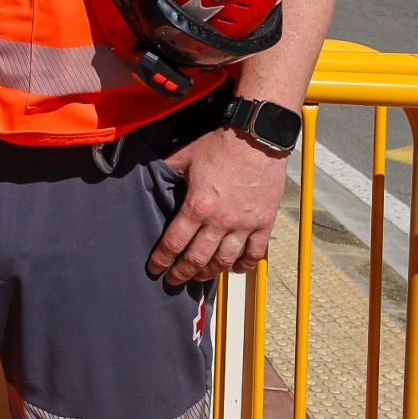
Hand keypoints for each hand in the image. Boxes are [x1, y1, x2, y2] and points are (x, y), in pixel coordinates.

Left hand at [147, 126, 290, 285]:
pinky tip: (236, 269)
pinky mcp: (264, 222)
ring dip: (210, 272)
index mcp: (197, 206)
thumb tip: (153, 177)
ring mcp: (244, 224)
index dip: (162, 259)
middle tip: (174, 280)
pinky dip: (245, 265)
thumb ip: (168, 171)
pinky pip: (255, 253)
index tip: (156, 268)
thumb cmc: (221, 145)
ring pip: (225, 260)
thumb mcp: (185, 156)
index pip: (174, 242)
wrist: (257, 138)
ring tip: (200, 277)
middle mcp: (220, 221)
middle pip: (198, 258)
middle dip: (182, 273)